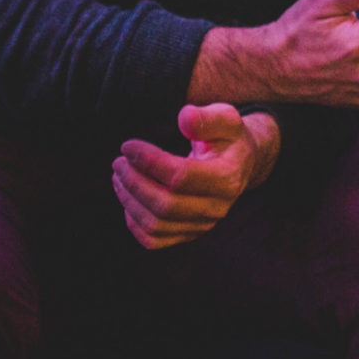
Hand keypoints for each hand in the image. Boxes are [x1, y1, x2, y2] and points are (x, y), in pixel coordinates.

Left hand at [113, 103, 278, 250]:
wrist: (239, 163)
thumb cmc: (227, 138)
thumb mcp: (226, 119)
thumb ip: (206, 118)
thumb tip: (185, 117)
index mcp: (227, 178)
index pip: (181, 176)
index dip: (149, 162)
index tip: (128, 146)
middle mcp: (216, 207)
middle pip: (165, 204)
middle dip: (134, 182)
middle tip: (119, 162)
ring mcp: (202, 224)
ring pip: (156, 225)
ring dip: (129, 201)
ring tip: (119, 176)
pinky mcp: (189, 233)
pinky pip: (155, 240)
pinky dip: (134, 223)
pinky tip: (128, 199)